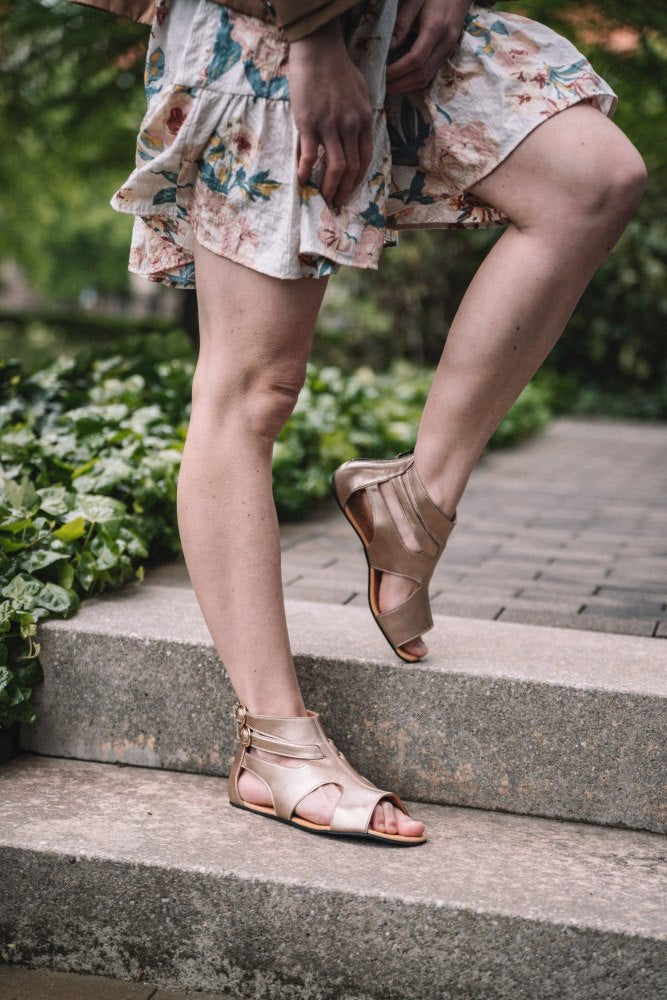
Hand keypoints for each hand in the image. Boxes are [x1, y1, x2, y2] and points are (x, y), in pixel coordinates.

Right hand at [288, 22, 373, 207]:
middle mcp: (351, 126)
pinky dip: (306, 171)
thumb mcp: (360, 92)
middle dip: (344, 190)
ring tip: (322, 198)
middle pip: (352, 168)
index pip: (365, 159)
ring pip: (336, 167)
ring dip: (329, 187)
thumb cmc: (338, 68)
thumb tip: (356, 133)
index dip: (357, 179)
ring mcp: (330, 126)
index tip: (349, 190)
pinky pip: (310, 155)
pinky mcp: (310, 123)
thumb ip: (360, 115)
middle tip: (335, 202)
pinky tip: (301, 179)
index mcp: (365, 120)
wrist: (319, 49)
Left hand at [386, 0, 470, 94]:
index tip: (381, 73)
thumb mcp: (416, 0)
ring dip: (406, 87)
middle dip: (399, 84)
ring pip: (426, 78)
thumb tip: (389, 47)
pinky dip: (414, 82)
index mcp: (436, 29)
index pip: (415, 59)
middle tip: (381, 87)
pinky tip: (401, 82)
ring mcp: (447, 53)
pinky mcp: (446, 56)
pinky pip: (429, 75)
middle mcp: (444, 45)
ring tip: (388, 88)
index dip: (397, 70)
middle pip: (421, 74)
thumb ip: (402, 23)